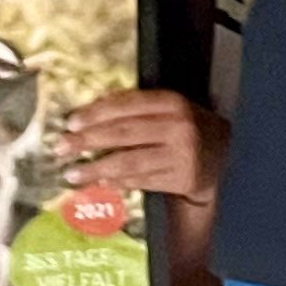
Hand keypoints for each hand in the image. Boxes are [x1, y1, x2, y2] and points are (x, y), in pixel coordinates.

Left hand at [58, 88, 223, 203]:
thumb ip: (134, 109)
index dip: (96, 114)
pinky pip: (142, 181)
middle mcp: (178, 127)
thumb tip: (88, 115)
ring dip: (97, 168)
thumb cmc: (186, 127)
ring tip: (72, 173)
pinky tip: (101, 182)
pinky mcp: (182, 179)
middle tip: (62, 147)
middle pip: (124, 134)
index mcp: (172, 103)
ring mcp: (182, 155)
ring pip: (130, 162)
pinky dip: (118, 182)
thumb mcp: (167, 109)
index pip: (126, 106)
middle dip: (88, 141)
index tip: (71, 123)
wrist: (223, 154)